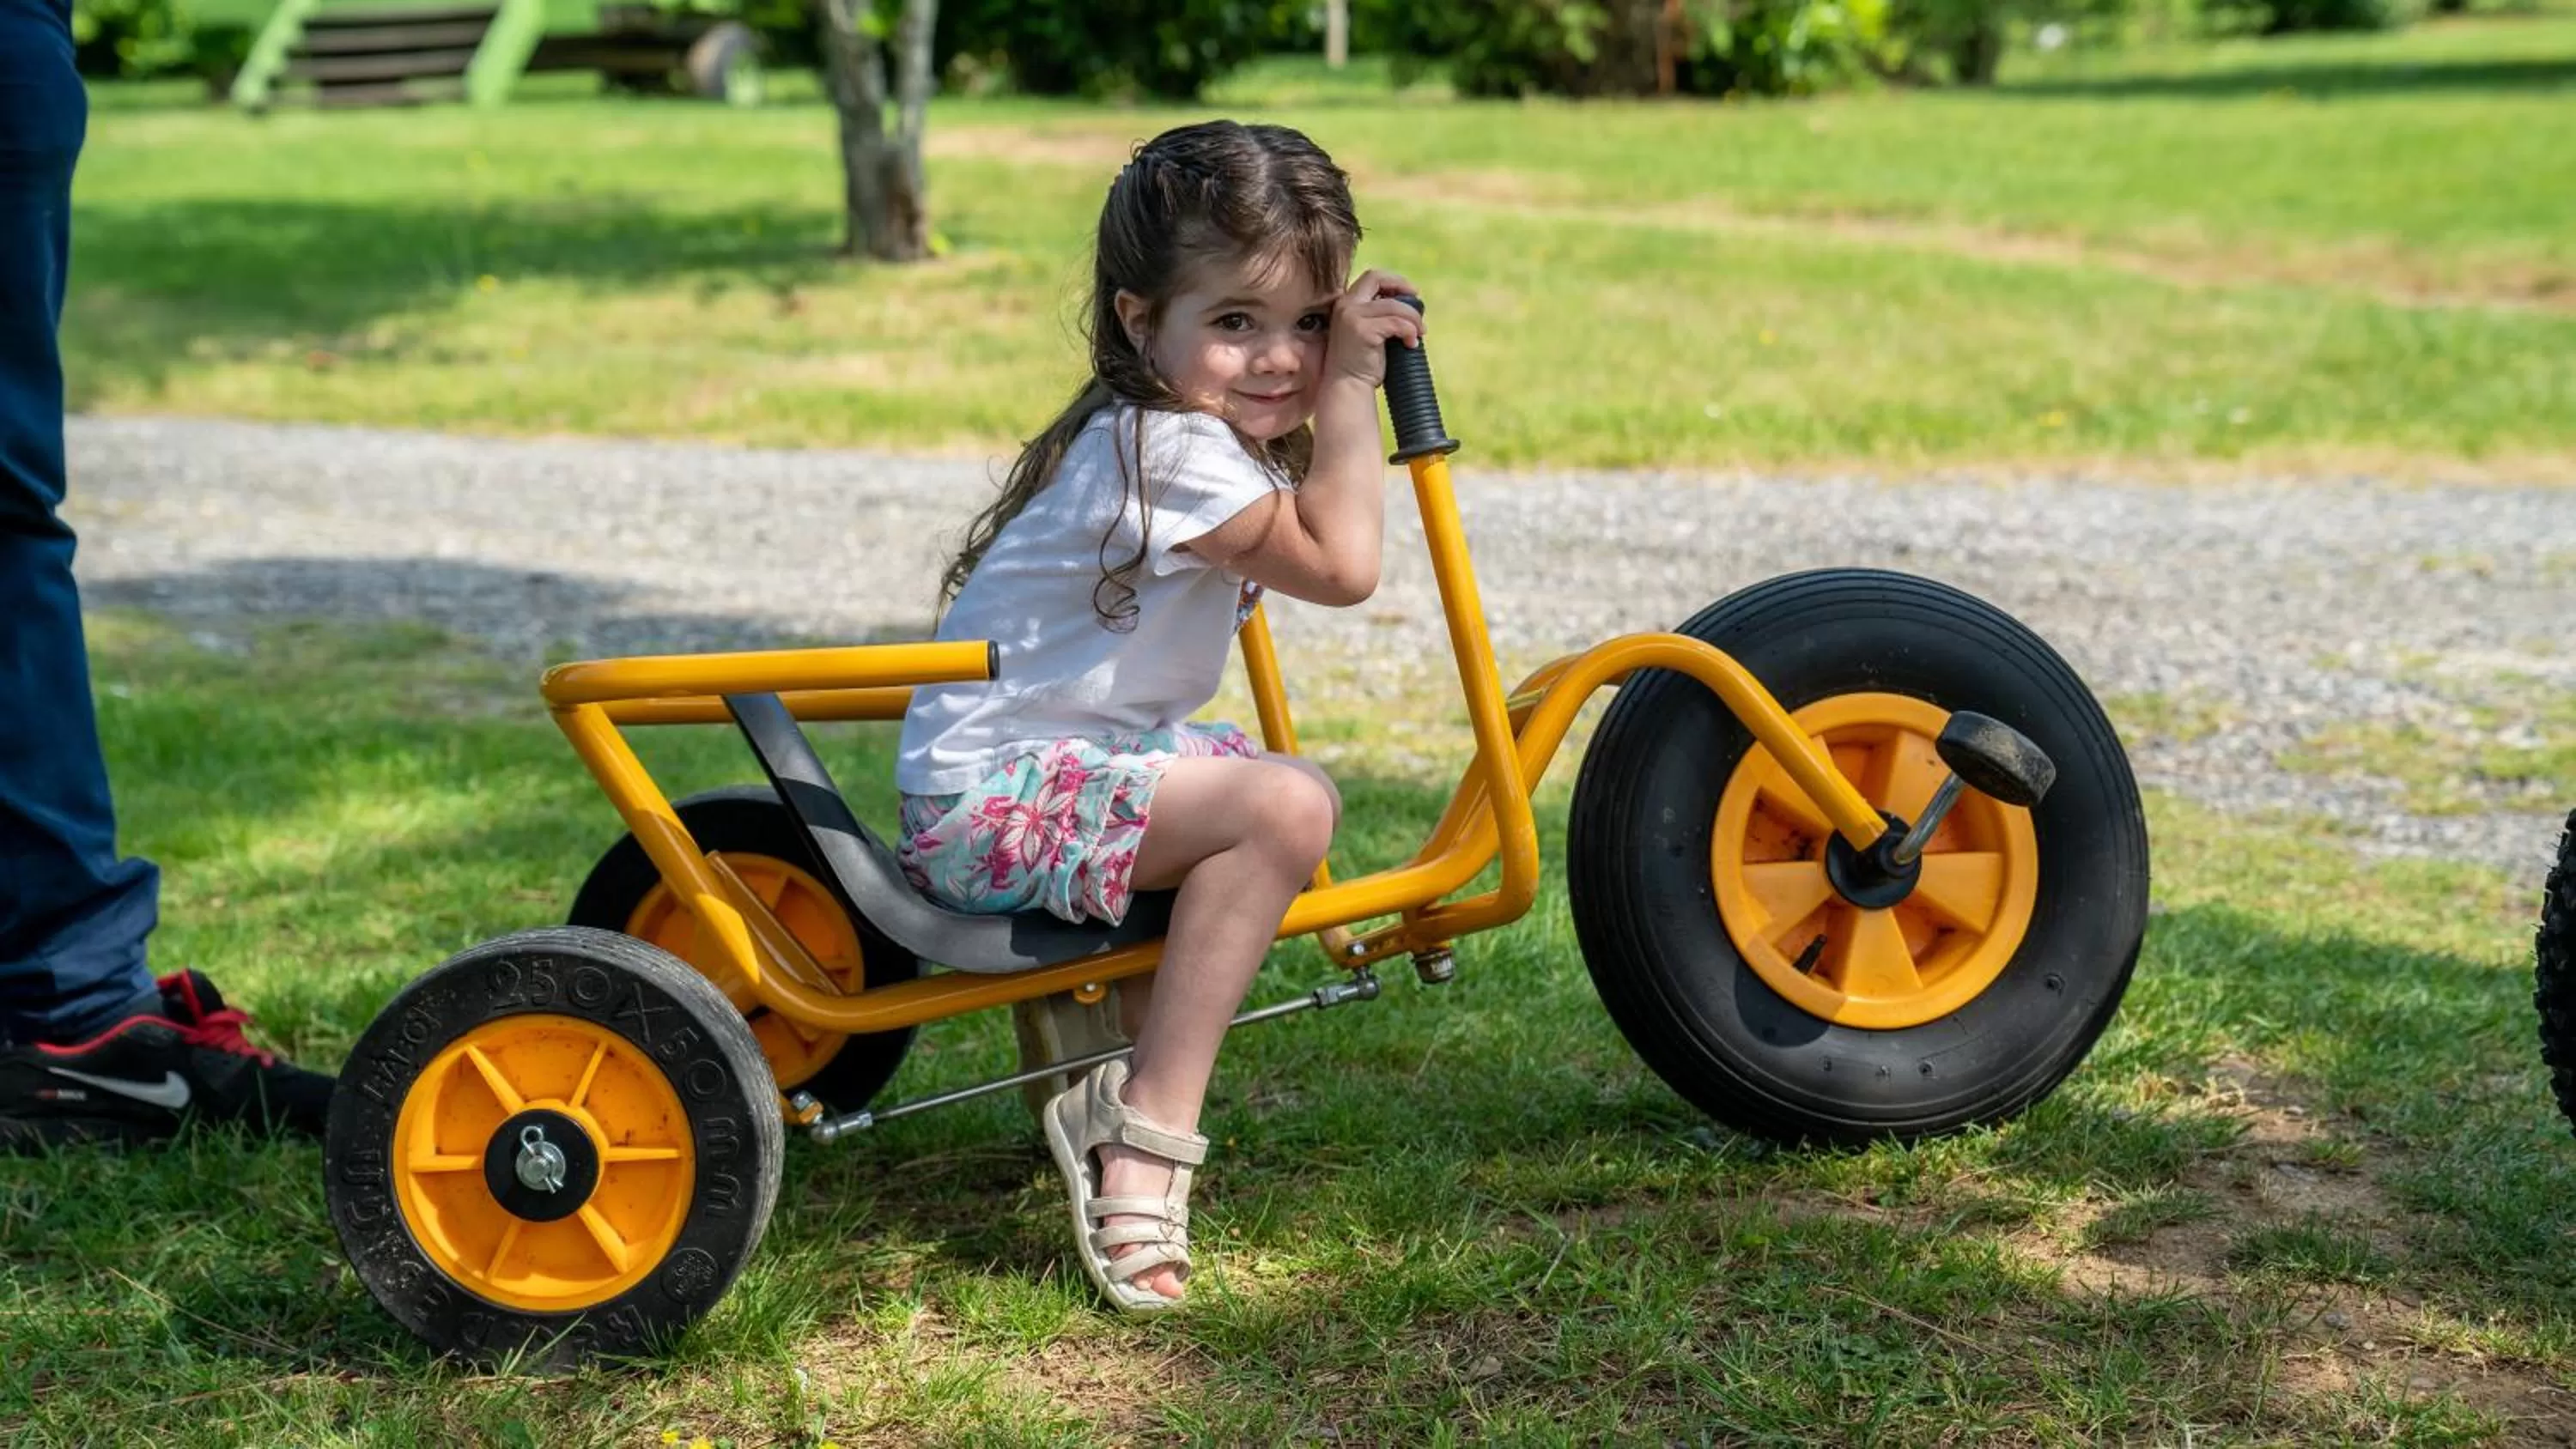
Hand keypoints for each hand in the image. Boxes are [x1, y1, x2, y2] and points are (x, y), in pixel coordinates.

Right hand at [1323, 269, 1423, 391]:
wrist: (1347, 387)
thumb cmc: (1362, 364)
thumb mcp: (1369, 331)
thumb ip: (1380, 315)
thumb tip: (1411, 304)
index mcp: (1346, 303)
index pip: (1372, 278)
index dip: (1394, 281)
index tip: (1410, 295)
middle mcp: (1345, 305)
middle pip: (1377, 277)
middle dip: (1402, 285)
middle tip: (1418, 302)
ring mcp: (1351, 316)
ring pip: (1395, 305)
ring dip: (1413, 318)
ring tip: (1419, 333)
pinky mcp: (1362, 330)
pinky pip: (1397, 323)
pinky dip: (1410, 331)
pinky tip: (1411, 343)